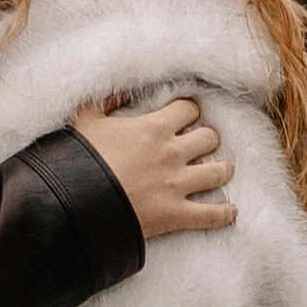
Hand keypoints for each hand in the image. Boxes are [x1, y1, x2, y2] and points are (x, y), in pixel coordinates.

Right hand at [71, 93, 235, 240]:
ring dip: (222, 169)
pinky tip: (231, 211)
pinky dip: (224, 213)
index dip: (189, 111)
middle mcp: (172, 153)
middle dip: (207, 139)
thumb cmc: (79, 160)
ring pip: (218, 172)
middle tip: (204, 144)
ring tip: (223, 169)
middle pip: (209, 138)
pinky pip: (211, 214)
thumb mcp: (84, 120)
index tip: (186, 116)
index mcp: (154, 127)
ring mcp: (177, 185)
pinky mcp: (176, 214)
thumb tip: (119, 91)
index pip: (189, 109)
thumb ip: (104, 101)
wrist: (76, 204)